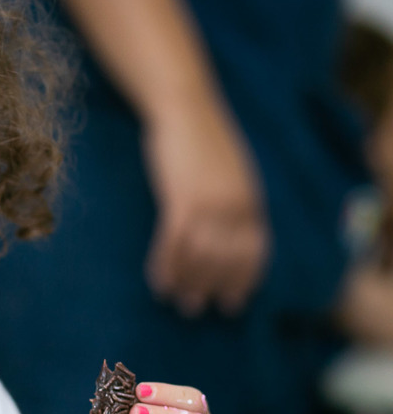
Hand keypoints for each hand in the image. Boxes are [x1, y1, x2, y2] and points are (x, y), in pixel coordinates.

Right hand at [142, 97, 269, 315]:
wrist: (184, 106)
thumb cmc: (202, 137)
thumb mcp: (230, 170)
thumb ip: (234, 198)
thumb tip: (227, 229)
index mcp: (252, 200)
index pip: (255, 252)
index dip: (243, 280)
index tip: (232, 302)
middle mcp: (237, 206)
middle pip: (226, 260)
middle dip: (211, 287)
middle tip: (195, 308)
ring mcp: (211, 203)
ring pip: (200, 256)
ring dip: (187, 282)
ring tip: (174, 299)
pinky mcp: (182, 198)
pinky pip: (174, 243)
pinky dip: (166, 265)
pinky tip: (158, 280)